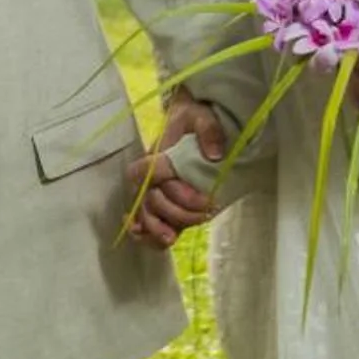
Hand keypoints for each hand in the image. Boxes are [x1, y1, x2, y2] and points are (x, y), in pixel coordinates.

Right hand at [126, 99, 225, 247]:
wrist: (194, 122)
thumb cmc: (195, 119)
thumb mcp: (203, 116)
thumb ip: (208, 131)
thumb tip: (214, 155)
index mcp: (158, 154)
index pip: (144, 170)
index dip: (155, 179)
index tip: (178, 182)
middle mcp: (154, 176)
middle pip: (152, 200)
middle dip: (176, 210)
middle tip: (207, 210)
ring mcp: (160, 192)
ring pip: (148, 216)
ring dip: (158, 228)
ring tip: (172, 237)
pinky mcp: (170, 205)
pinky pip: (153, 224)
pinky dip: (150, 236)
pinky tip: (159, 242)